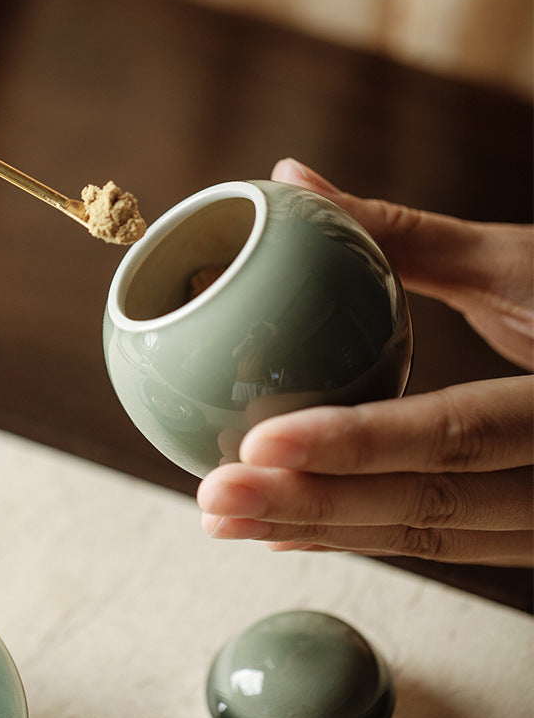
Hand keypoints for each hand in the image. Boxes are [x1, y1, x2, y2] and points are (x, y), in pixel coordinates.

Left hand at [197, 158, 532, 565]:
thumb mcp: (517, 262)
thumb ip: (402, 232)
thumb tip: (290, 177)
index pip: (459, 431)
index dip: (357, 442)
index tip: (254, 445)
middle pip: (432, 507)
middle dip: (311, 509)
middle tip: (215, 500)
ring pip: (427, 537)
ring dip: (319, 533)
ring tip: (227, 520)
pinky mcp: (523, 527)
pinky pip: (437, 541)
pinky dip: (359, 536)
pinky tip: (287, 532)